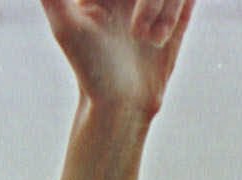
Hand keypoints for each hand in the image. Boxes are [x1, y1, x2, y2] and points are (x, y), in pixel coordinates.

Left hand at [40, 0, 194, 119]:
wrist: (123, 107)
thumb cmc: (91, 71)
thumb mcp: (66, 27)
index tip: (128, 27)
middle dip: (150, 1)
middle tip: (136, 32)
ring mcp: (152, 5)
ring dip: (163, 9)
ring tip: (150, 41)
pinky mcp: (174, 20)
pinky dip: (175, 14)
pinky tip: (160, 41)